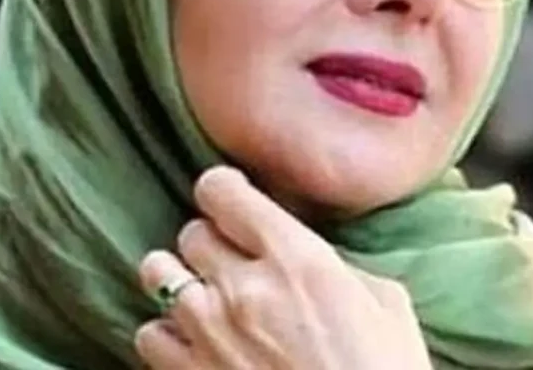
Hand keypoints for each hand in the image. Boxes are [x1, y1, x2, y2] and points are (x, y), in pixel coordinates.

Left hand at [135, 166, 430, 369]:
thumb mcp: (384, 304)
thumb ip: (336, 267)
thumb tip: (311, 259)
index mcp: (295, 257)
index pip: (222, 191)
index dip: (224, 192)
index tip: (232, 201)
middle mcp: (242, 287)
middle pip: (191, 232)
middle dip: (209, 241)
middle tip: (229, 258)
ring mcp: (209, 334)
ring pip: (156, 274)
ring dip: (177, 279)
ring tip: (200, 292)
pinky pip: (148, 335)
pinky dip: (165, 334)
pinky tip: (190, 341)